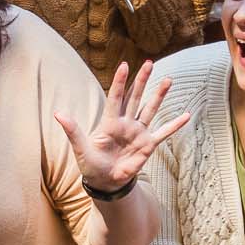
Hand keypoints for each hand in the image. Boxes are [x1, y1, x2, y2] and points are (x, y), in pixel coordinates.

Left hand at [56, 59, 190, 192]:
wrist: (105, 182)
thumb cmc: (90, 164)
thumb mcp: (80, 148)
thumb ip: (72, 131)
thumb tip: (57, 114)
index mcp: (109, 122)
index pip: (115, 97)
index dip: (120, 82)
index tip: (124, 65)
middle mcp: (125, 123)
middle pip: (135, 97)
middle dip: (142, 81)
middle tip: (149, 63)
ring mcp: (138, 133)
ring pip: (150, 110)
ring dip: (159, 96)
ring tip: (168, 80)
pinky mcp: (148, 145)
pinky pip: (164, 133)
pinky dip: (175, 125)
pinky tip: (186, 115)